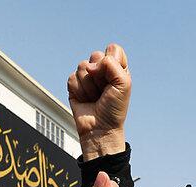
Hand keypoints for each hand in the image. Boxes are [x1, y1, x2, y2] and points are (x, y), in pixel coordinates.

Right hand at [67, 44, 129, 159]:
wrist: (100, 128)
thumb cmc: (114, 109)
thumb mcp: (124, 84)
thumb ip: (112, 64)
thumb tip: (90, 65)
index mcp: (117, 67)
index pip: (112, 49)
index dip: (112, 61)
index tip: (115, 79)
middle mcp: (102, 70)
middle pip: (95, 55)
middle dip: (100, 75)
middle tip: (104, 90)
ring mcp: (87, 77)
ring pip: (82, 67)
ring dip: (89, 86)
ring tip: (95, 97)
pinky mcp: (74, 85)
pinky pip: (72, 78)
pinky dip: (79, 91)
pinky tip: (85, 100)